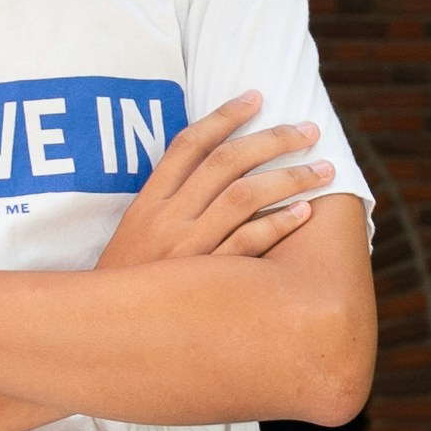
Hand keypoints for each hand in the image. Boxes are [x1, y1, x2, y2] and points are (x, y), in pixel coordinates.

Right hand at [98, 90, 335, 271]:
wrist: (106, 333)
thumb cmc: (129, 283)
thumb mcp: (136, 235)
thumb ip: (169, 203)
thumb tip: (213, 170)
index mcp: (148, 202)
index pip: (188, 144)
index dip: (223, 116)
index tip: (256, 98)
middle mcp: (167, 218)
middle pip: (226, 162)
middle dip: (273, 139)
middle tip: (309, 130)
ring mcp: (188, 248)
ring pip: (244, 196)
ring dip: (290, 178)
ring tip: (324, 170)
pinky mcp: (206, 279)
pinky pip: (248, 244)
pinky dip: (278, 224)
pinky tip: (304, 212)